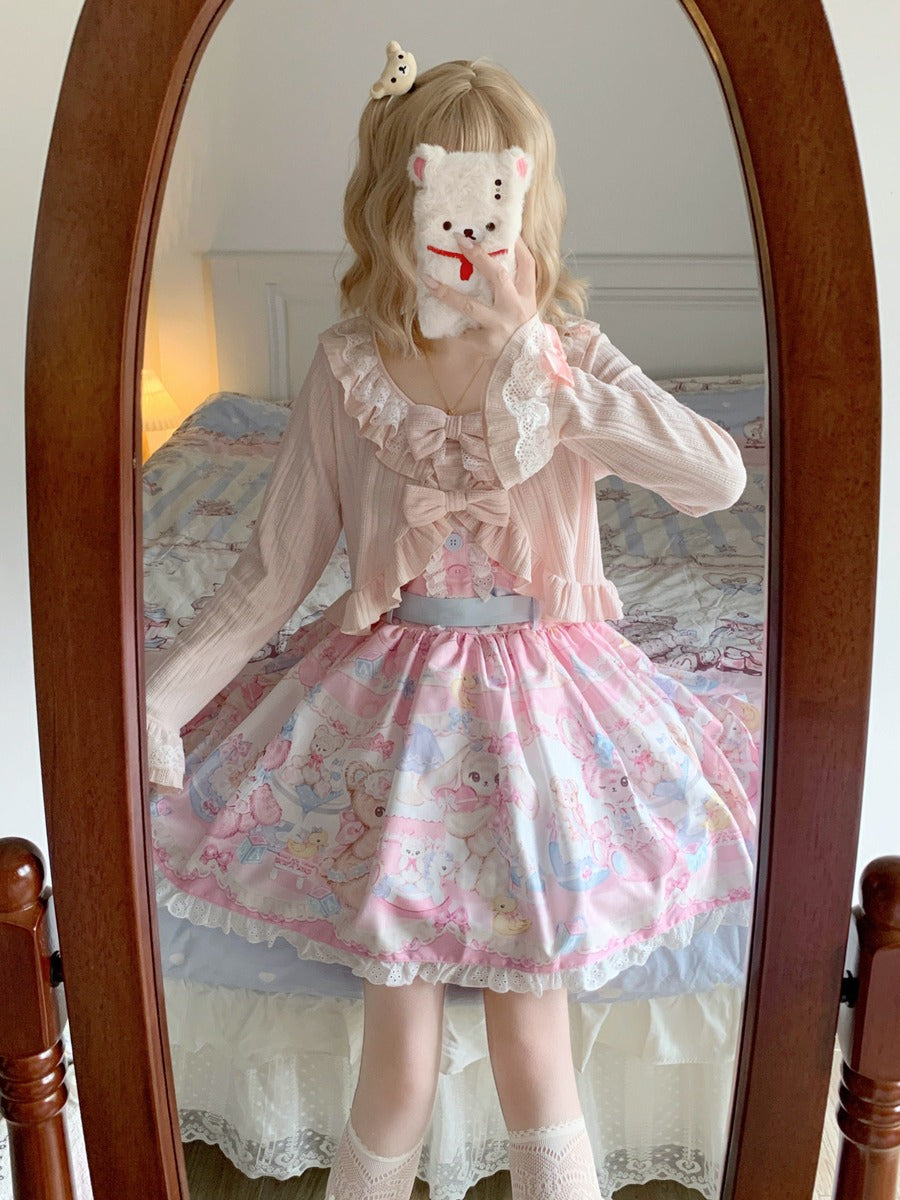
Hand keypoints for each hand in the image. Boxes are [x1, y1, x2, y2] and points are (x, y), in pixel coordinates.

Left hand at [423, 234, 537, 358]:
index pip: (526, 264)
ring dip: (447, 293)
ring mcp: (499, 326)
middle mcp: (514, 308)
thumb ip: (512, 286)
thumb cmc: (521, 330)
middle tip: (459, 240)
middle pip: (497, 276)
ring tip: (428, 280)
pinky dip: (449, 325)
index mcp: (526, 296)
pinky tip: (437, 318)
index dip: (517, 244)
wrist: (525, 364)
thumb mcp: (524, 306)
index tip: (501, 227)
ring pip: (470, 306)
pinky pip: (461, 330)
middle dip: (478, 257)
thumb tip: (488, 258)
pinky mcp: (485, 342)